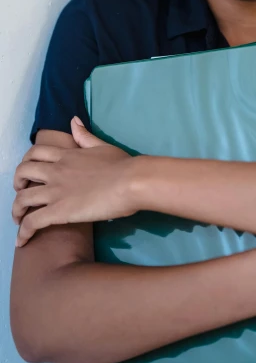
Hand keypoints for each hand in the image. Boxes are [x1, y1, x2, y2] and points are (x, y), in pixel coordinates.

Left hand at [12, 117, 138, 246]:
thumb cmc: (123, 164)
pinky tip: (22, 241)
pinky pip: (31, 222)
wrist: (132, 181)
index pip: (35, 153)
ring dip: (16, 210)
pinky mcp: (59, 211)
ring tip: (19, 220)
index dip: (27, 162)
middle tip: (23, 193)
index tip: (30, 173)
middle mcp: (56, 171)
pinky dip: (22, 233)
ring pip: (22, 199)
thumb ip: (85, 136)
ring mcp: (55, 191)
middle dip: (17, 183)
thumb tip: (73, 120)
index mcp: (67, 155)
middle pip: (23, 172)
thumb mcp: (102, 146)